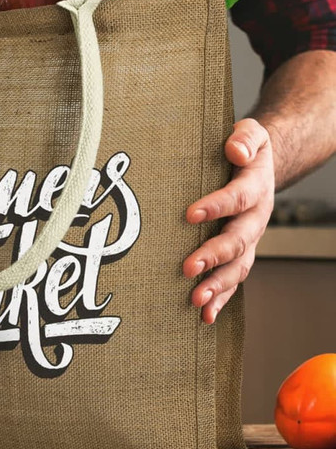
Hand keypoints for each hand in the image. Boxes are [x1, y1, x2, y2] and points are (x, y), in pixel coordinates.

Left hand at [183, 118, 274, 323]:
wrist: (260, 166)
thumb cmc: (245, 147)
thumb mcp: (250, 132)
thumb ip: (245, 138)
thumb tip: (235, 149)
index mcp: (255, 187)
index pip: (238, 197)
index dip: (217, 205)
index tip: (190, 213)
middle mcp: (255, 217)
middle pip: (238, 240)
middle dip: (213, 255)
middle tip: (188, 267)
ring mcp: (249, 238)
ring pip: (238, 267)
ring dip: (217, 285)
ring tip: (195, 300)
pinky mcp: (240, 253)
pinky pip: (234, 280)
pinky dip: (221, 298)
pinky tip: (204, 315)